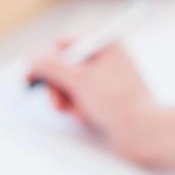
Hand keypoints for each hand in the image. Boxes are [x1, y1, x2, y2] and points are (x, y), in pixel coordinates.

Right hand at [26, 33, 155, 159]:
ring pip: (70, 86)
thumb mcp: (78, 81)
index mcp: (104, 43)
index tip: (31, 75)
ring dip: (67, 100)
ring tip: (78, 112)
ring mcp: (106, 79)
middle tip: (56, 101)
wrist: (144, 132)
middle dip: (57, 85)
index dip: (45, 58)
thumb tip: (31, 58)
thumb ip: (51, 67)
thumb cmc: (116, 102)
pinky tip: (87, 118)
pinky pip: (81, 100)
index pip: (65, 43)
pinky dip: (78, 109)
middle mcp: (105, 57)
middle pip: (65, 65)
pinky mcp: (106, 99)